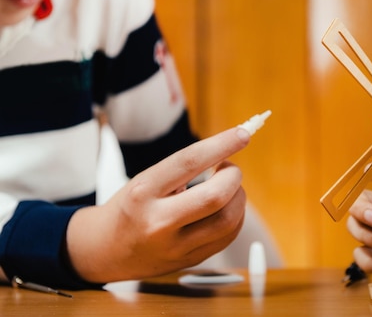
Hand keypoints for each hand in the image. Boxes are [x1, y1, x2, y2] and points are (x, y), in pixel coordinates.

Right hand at [66, 127, 249, 282]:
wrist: (105, 250)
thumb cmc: (130, 207)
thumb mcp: (145, 180)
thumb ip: (183, 170)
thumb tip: (228, 151)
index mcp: (143, 192)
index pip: (189, 162)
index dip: (222, 145)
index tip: (243, 134)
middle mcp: (158, 222)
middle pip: (216, 196)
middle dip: (233, 175)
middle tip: (229, 168)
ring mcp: (175, 247)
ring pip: (228, 220)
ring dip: (239, 196)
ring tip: (228, 187)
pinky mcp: (190, 260)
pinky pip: (228, 236)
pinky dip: (236, 216)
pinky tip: (225, 207)